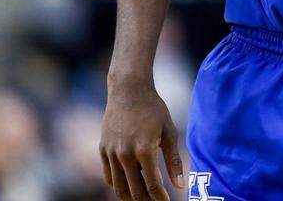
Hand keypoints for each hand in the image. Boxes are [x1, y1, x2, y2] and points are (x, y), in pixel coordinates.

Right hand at [100, 78, 183, 199]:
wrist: (128, 91)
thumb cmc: (154, 109)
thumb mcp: (169, 132)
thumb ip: (174, 161)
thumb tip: (180, 186)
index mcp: (144, 149)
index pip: (152, 185)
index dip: (160, 198)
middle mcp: (124, 154)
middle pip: (134, 191)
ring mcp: (111, 153)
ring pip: (118, 187)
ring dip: (131, 197)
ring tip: (143, 198)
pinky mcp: (102, 150)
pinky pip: (109, 176)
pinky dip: (118, 185)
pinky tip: (130, 185)